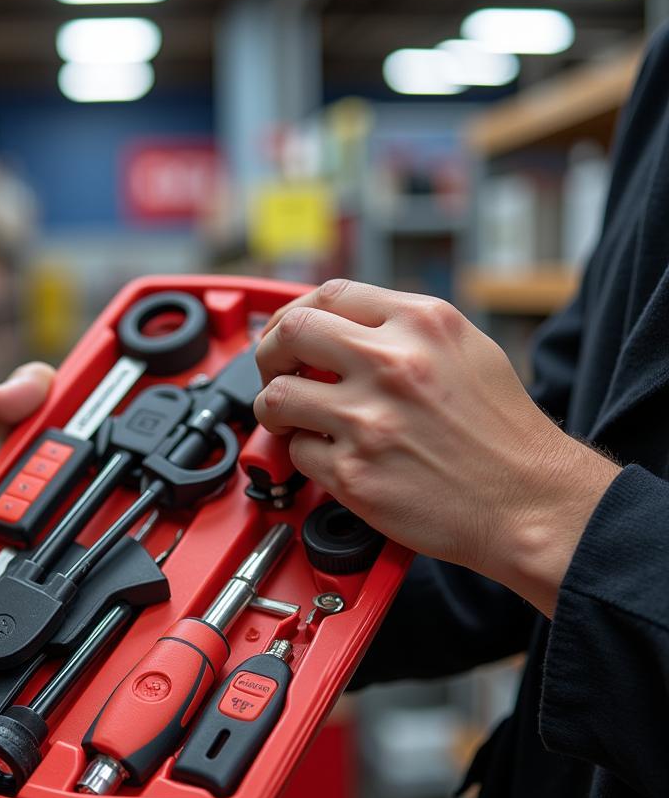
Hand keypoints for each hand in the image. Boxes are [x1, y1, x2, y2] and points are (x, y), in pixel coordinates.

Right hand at [0, 363, 206, 797]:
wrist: (287, 511)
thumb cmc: (179, 495)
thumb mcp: (103, 448)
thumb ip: (55, 416)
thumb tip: (11, 401)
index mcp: (67, 617)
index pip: (7, 680)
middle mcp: (109, 667)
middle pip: (63, 753)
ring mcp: (170, 691)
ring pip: (131, 783)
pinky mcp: (231, 703)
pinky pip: (215, 772)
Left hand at [255, 280, 619, 616]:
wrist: (529, 502)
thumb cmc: (503, 434)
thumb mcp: (466, 349)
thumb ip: (404, 329)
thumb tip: (343, 328)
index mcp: (420, 324)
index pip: (330, 295)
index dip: (296, 314)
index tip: (288, 333)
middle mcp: (391, 364)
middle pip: (291, 333)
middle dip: (268, 353)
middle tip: (273, 373)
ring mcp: (368, 419)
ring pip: (279, 396)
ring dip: (274, 409)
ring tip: (290, 421)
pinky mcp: (353, 473)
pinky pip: (298, 453)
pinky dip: (303, 456)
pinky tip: (328, 458)